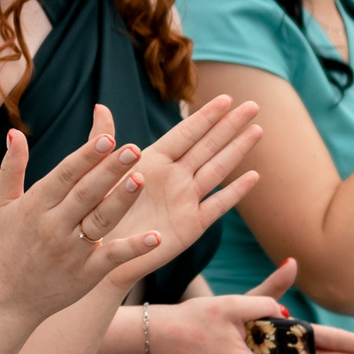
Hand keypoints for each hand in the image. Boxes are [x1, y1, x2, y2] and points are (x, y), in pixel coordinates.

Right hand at [0, 123, 163, 324]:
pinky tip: (156, 236)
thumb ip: (12, 167)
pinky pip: (113, 257)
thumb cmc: (5, 246)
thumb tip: (16, 132)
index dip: (86, 156)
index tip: (107, 138)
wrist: (5, 299)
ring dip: (122, 200)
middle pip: (87, 193)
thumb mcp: (2, 205)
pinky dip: (134, 248)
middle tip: (133, 149)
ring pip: (101, 221)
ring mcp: (71, 251)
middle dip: (110, 170)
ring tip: (141, 178)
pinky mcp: (86, 274)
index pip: (65, 175)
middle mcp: (53, 226)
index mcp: (35, 206)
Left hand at [103, 96, 263, 276]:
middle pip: (207, 146)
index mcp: (152, 162)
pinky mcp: (191, 226)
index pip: (185, 133)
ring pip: (217, 170)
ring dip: (237, 151)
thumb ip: (103, 141)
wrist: (99, 255)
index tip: (226, 98)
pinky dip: (234, 192)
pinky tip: (252, 177)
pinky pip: (216, 206)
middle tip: (253, 104)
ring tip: (257, 130)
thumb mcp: (98, 174)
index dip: (206, 116)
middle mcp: (173, 178)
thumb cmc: (96, 213)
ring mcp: (185, 200)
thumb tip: (100, 105)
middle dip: (230, 126)